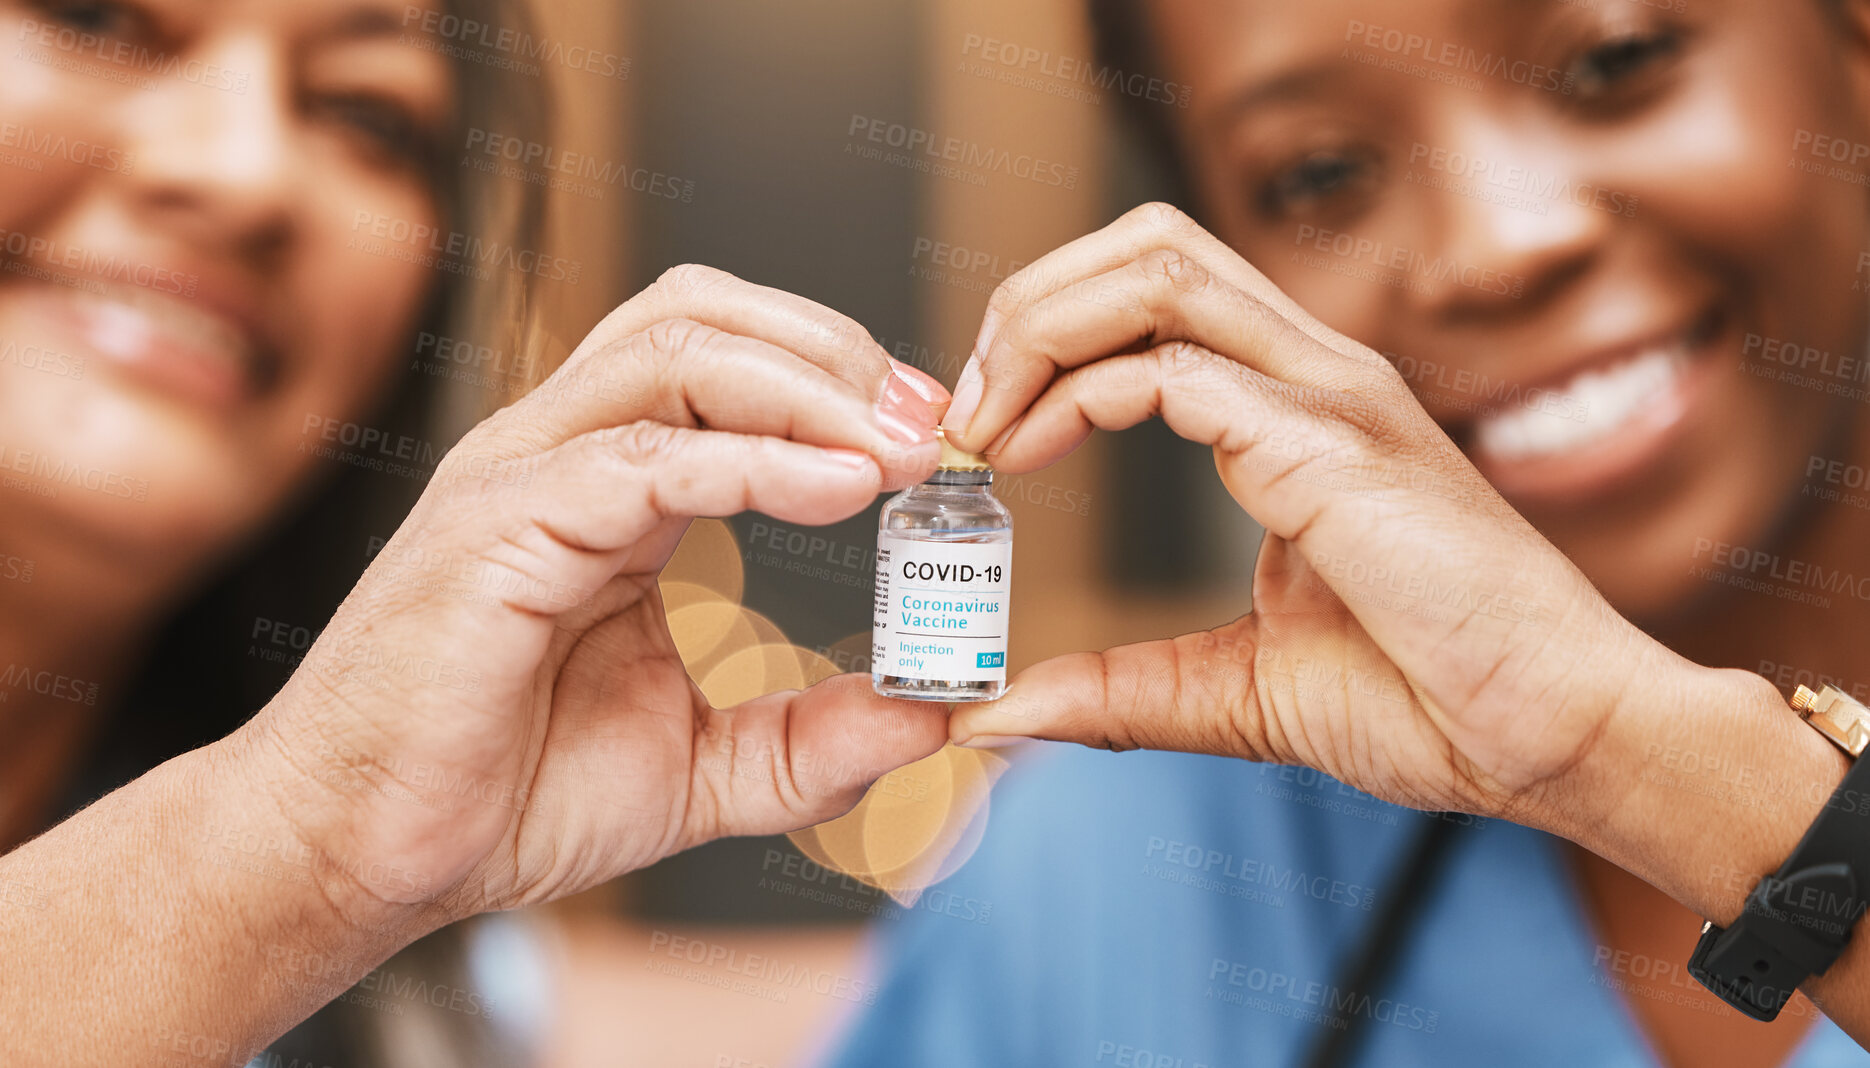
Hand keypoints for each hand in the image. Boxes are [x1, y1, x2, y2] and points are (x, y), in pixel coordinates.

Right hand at [235, 264, 951, 925]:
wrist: (359, 858)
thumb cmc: (499, 795)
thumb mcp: (700, 767)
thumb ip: (811, 740)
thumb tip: (932, 718)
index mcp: (608, 487)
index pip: (726, 361)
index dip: (838, 378)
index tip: (932, 438)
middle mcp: (561, 456)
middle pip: (701, 316)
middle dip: (833, 351)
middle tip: (932, 424)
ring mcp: (520, 480)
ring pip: (672, 351)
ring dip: (806, 384)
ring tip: (898, 447)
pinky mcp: (496, 531)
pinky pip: (641, 459)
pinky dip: (753, 462)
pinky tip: (838, 491)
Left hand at [941, 203, 1718, 828]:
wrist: (1557, 736)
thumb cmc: (1434, 699)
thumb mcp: (1236, 690)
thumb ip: (1120, 690)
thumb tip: (996, 712)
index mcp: (1297, 408)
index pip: (1154, 296)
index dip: (1047, 338)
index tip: (978, 432)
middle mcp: (1314, 375)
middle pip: (1146, 245)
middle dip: (1029, 303)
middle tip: (963, 409)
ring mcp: (1329, 396)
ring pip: (1155, 269)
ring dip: (1039, 326)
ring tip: (981, 421)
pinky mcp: (1330, 446)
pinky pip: (1175, 370)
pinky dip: (1078, 395)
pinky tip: (1027, 456)